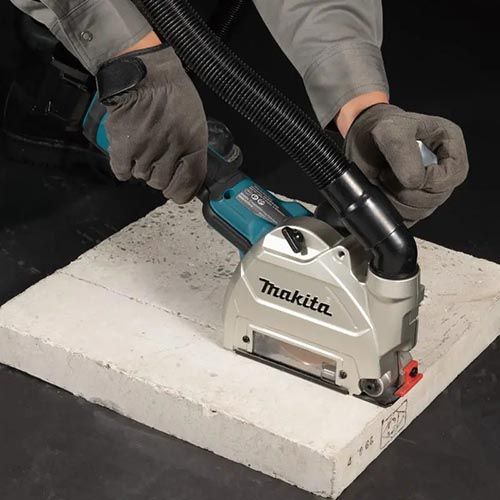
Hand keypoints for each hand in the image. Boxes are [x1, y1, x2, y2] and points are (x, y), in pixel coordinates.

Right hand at [96, 43, 207, 203]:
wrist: (143, 72)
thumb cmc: (172, 91)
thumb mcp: (195, 121)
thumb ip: (193, 148)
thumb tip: (189, 172)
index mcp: (192, 146)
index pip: (189, 185)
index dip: (181, 191)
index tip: (176, 190)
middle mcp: (171, 152)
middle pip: (162, 183)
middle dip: (159, 174)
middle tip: (156, 156)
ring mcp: (146, 151)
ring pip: (142, 177)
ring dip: (141, 166)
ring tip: (142, 146)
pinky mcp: (123, 147)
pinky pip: (122, 171)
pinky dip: (123, 166)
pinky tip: (127, 154)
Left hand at [344, 103, 468, 224]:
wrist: (363, 135)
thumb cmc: (382, 127)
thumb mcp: (390, 130)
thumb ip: (402, 152)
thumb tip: (414, 181)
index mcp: (449, 145)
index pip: (454, 175)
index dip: (431, 181)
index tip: (407, 175)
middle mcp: (443, 169)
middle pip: (437, 197)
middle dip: (408, 192)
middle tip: (386, 175)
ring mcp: (427, 188)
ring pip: (421, 211)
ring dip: (397, 201)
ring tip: (382, 180)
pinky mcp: (411, 203)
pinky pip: (407, 218)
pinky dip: (391, 210)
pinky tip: (381, 192)